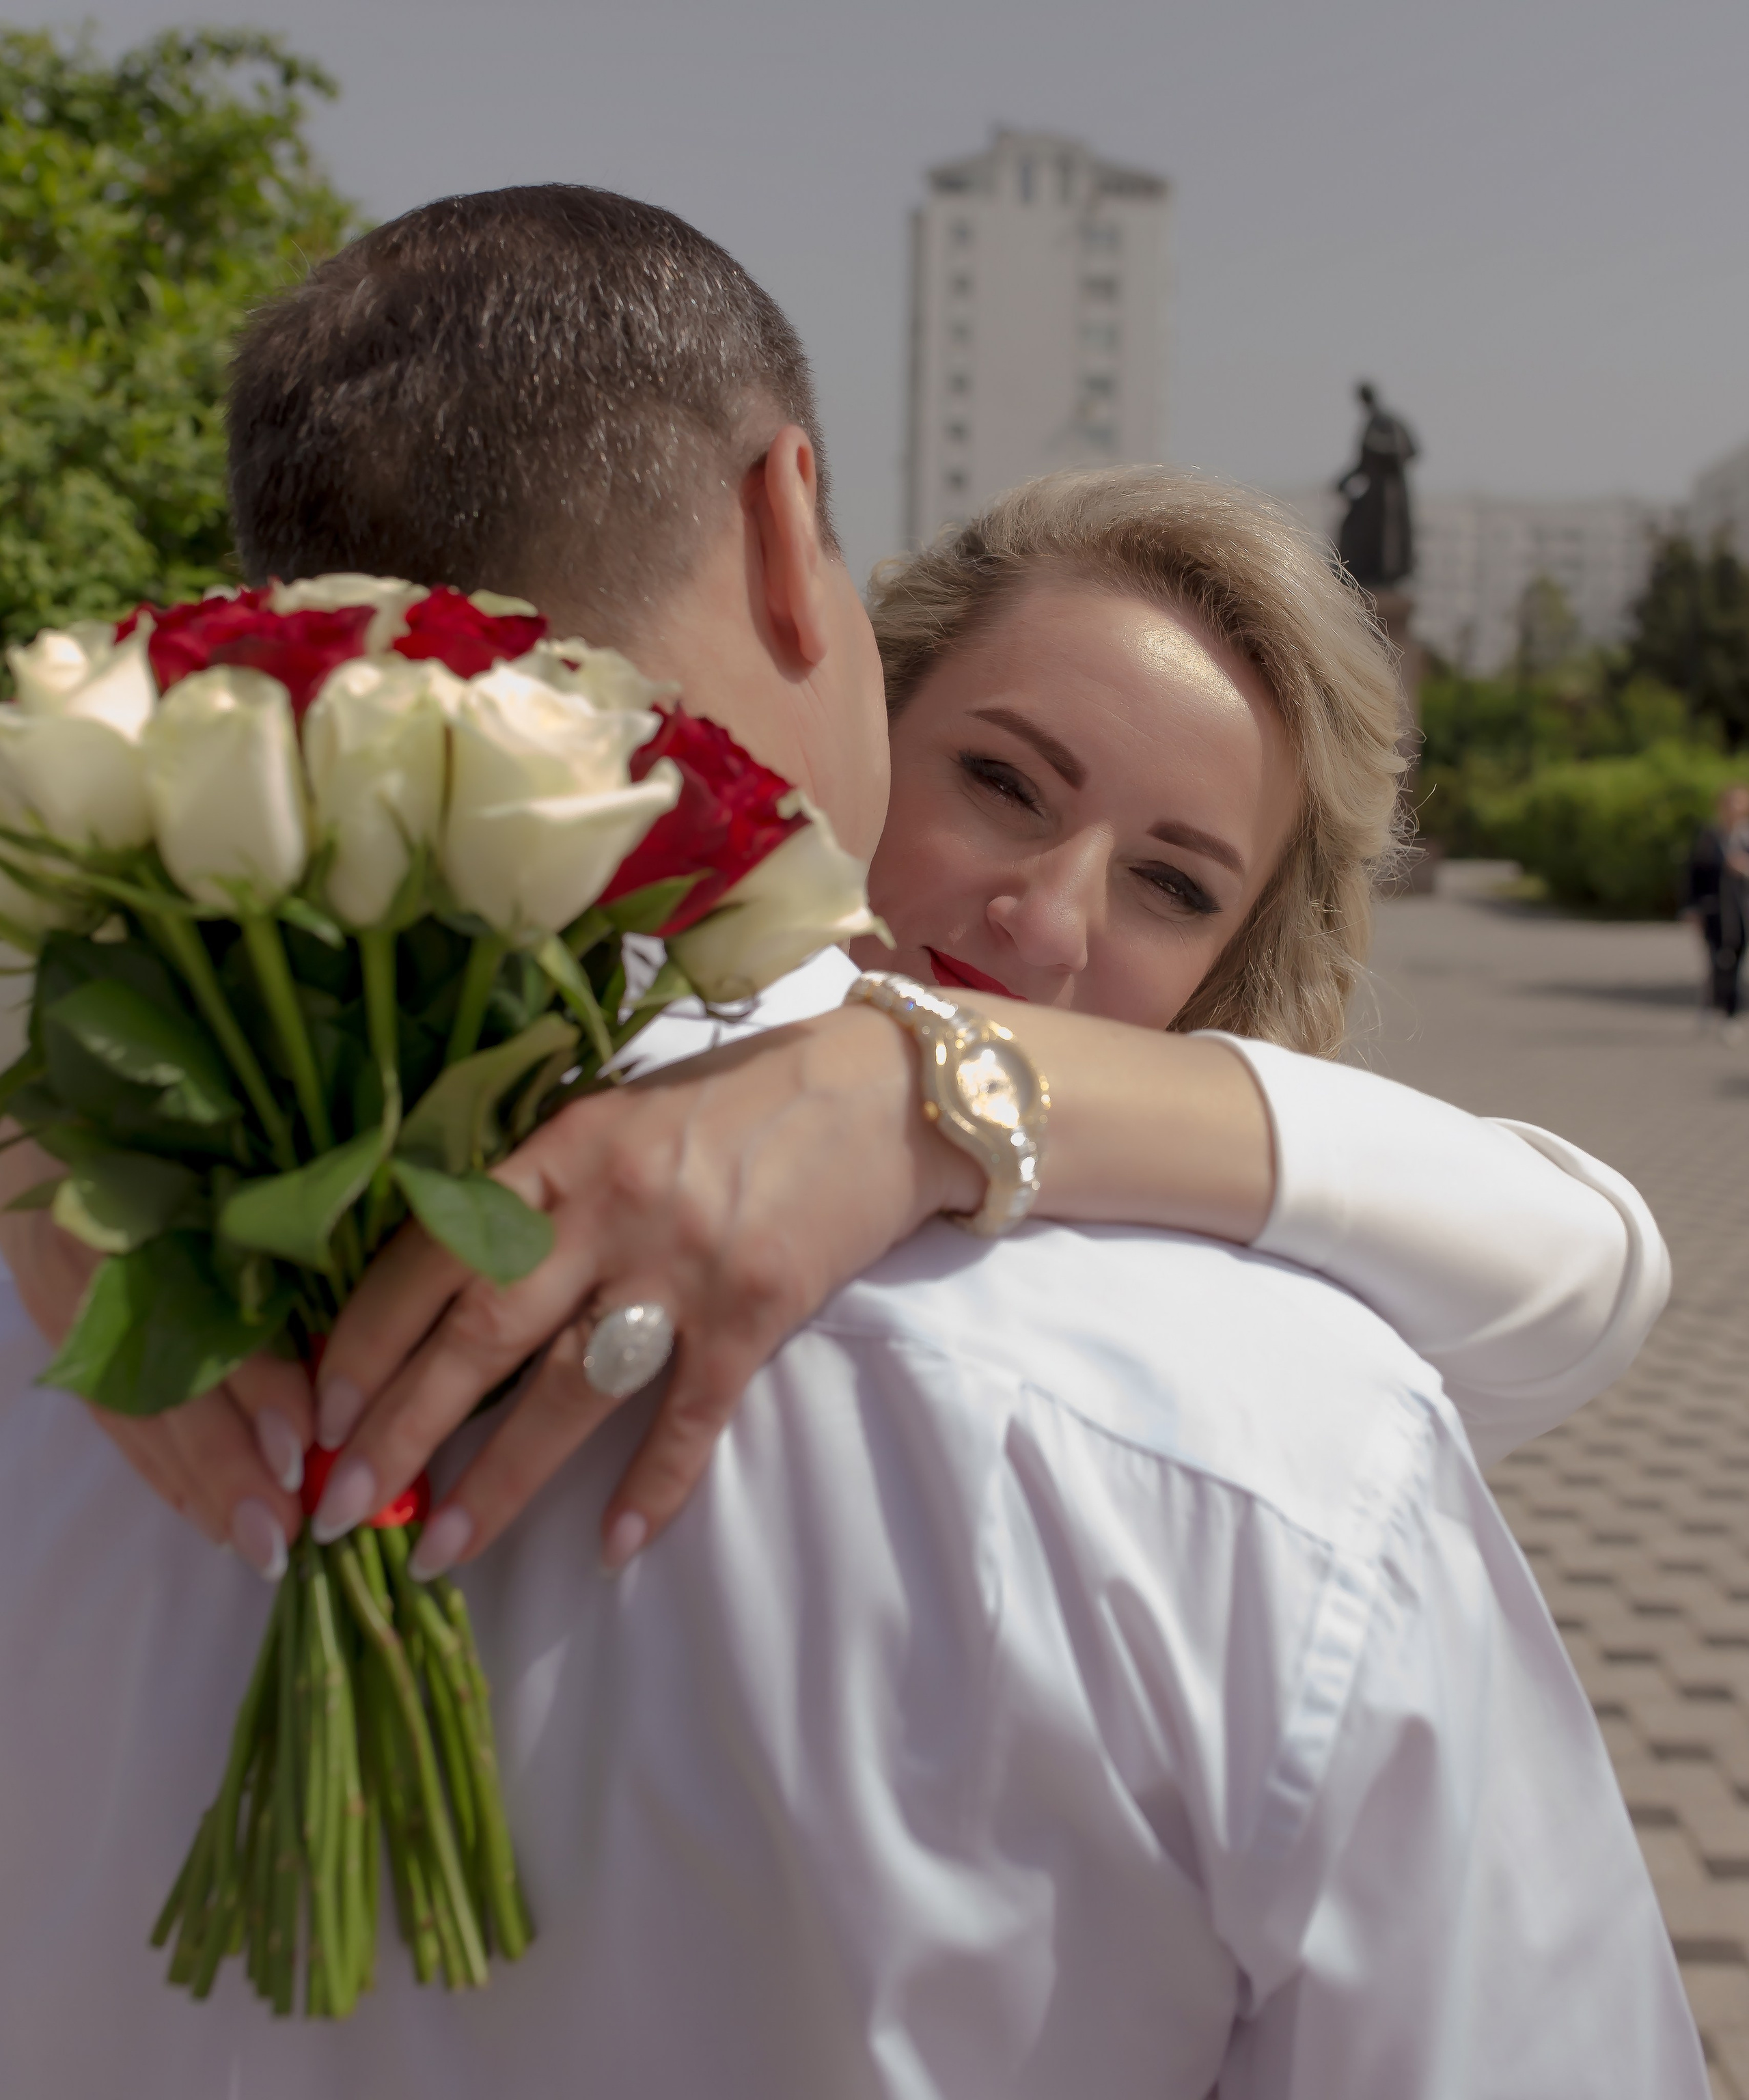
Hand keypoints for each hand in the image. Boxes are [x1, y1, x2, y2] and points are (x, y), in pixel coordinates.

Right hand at [0, 1133, 314, 1575]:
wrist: (69, 1129)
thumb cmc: (192, 1133)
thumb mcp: (244, 1160)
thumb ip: (296, 1227)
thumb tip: (368, 1326)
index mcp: (161, 1213)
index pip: (213, 1315)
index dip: (258, 1384)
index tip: (306, 1442)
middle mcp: (110, 1267)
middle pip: (171, 1385)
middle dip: (229, 1464)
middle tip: (288, 1530)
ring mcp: (76, 1308)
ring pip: (142, 1416)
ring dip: (201, 1487)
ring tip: (259, 1545)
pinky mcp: (66, 1340)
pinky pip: (120, 1423)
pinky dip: (167, 1477)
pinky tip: (210, 1520)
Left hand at [312, 1004, 979, 1576]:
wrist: (880, 1094)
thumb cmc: (737, 1103)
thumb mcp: (618, 1118)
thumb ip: (542, 1188)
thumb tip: (447, 1281)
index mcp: (562, 1148)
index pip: (437, 1249)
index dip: (369, 1334)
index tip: (319, 1406)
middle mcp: (610, 1207)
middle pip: (482, 1332)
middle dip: (401, 1428)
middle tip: (339, 1506)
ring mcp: (684, 1263)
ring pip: (570, 1390)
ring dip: (500, 1480)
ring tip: (439, 1552)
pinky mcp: (756, 1311)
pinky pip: (689, 1416)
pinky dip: (654, 1485)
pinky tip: (616, 1544)